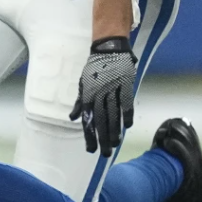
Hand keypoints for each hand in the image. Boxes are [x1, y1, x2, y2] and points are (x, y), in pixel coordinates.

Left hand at [69, 37, 136, 156]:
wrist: (109, 49)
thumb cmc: (94, 68)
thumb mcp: (83, 84)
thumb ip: (79, 102)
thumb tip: (73, 118)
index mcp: (88, 95)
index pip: (88, 119)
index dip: (89, 135)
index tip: (90, 149)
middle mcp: (99, 94)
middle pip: (101, 120)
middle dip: (102, 138)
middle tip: (104, 153)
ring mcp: (113, 89)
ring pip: (114, 114)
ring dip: (115, 130)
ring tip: (115, 144)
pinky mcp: (126, 84)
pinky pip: (126, 102)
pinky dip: (127, 114)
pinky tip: (128, 126)